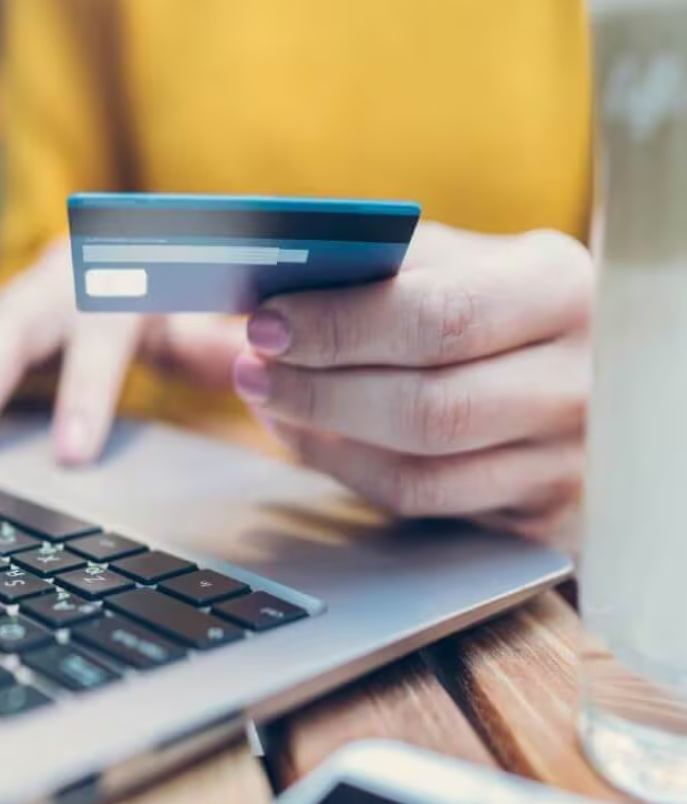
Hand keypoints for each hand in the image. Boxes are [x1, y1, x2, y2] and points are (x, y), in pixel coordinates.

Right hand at [0, 239, 245, 464]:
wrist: (143, 244)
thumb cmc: (181, 289)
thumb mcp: (213, 312)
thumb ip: (224, 339)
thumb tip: (257, 356)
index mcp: (125, 279)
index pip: (103, 335)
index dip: (87, 393)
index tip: (71, 456)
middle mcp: (62, 279)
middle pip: (11, 333)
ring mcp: (21, 294)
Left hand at [234, 224, 593, 549]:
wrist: (558, 356)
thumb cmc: (480, 297)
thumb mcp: (444, 259)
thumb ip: (365, 268)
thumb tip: (257, 286)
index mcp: (560, 289)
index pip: (442, 320)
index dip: (342, 328)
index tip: (267, 324)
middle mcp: (579, 382)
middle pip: (430, 411)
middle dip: (319, 393)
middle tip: (251, 371)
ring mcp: (565, 460)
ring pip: (418, 474)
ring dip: (321, 439)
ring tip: (267, 399)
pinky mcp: (537, 516)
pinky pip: (419, 505)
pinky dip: (346, 470)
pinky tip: (310, 435)